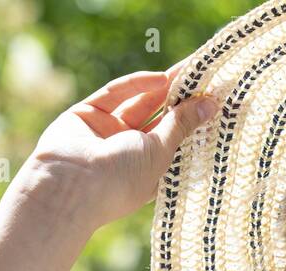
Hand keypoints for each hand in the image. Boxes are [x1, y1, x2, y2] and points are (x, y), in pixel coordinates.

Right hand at [24, 56, 219, 229]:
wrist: (69, 185)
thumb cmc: (121, 179)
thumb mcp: (160, 152)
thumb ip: (182, 125)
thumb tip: (210, 105)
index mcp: (149, 170)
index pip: (175, 140)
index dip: (193, 121)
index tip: (215, 101)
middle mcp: (129, 152)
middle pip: (160, 119)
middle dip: (181, 99)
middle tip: (205, 77)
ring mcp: (107, 133)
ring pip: (139, 103)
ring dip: (163, 87)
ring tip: (190, 70)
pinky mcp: (88, 114)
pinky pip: (115, 95)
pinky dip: (137, 84)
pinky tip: (161, 78)